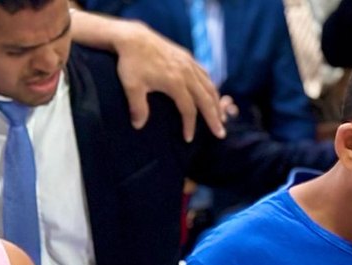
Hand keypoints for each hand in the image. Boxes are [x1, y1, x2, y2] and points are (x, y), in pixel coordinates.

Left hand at [114, 21, 225, 140]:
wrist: (134, 39)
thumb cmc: (131, 63)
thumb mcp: (131, 87)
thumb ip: (137, 107)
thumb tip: (138, 126)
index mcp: (175, 82)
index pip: (188, 109)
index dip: (190, 125)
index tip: (188, 139)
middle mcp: (187, 73)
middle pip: (206, 98)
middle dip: (214, 117)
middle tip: (220, 133)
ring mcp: (189, 63)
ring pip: (209, 85)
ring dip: (216, 102)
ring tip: (220, 116)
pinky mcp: (187, 57)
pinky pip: (204, 74)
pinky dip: (210, 86)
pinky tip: (211, 93)